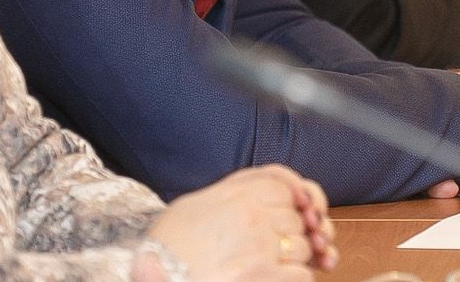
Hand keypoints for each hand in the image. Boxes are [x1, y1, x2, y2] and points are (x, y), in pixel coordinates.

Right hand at [143, 165, 336, 280]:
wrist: (157, 272)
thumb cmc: (166, 245)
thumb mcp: (194, 202)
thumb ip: (231, 190)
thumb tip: (261, 187)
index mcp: (236, 193)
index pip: (285, 187)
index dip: (295, 199)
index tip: (297, 208)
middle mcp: (252, 215)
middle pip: (296, 217)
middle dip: (294, 231)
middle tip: (280, 244)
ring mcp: (259, 246)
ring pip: (302, 246)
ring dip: (295, 257)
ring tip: (273, 264)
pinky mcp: (262, 275)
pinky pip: (301, 274)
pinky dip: (295, 277)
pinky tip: (279, 277)